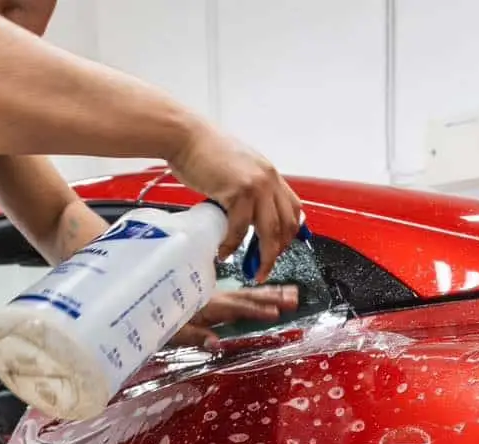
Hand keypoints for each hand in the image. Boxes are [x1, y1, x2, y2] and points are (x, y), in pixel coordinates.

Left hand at [167, 285, 299, 349]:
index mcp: (207, 306)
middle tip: (295, 297)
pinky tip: (271, 294)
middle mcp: (216, 298)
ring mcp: (218, 296)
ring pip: (248, 293)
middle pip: (248, 296)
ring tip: (293, 292)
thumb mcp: (173, 333)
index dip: (255, 311)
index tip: (275, 313)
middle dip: (272, 297)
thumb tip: (217, 344)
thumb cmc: (160, 321)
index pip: (235, 308)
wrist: (147, 304)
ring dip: (271, 293)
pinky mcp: (218, 297)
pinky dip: (259, 293)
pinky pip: (243, 295)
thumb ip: (195, 337)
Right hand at [169, 123, 302, 281]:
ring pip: (269, 231)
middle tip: (266, 267)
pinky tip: (224, 251)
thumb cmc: (204, 152)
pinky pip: (240, 228)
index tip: (281, 248)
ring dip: (264, 257)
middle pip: (286, 224)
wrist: (185, 136)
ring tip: (254, 271)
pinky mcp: (239, 192)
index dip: (291, 232)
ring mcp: (256, 185)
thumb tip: (249, 213)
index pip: (293, 208)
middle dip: (278, 251)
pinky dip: (233, 244)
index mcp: (270, 174)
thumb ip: (248, 188)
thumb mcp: (237, 168)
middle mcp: (269, 180)